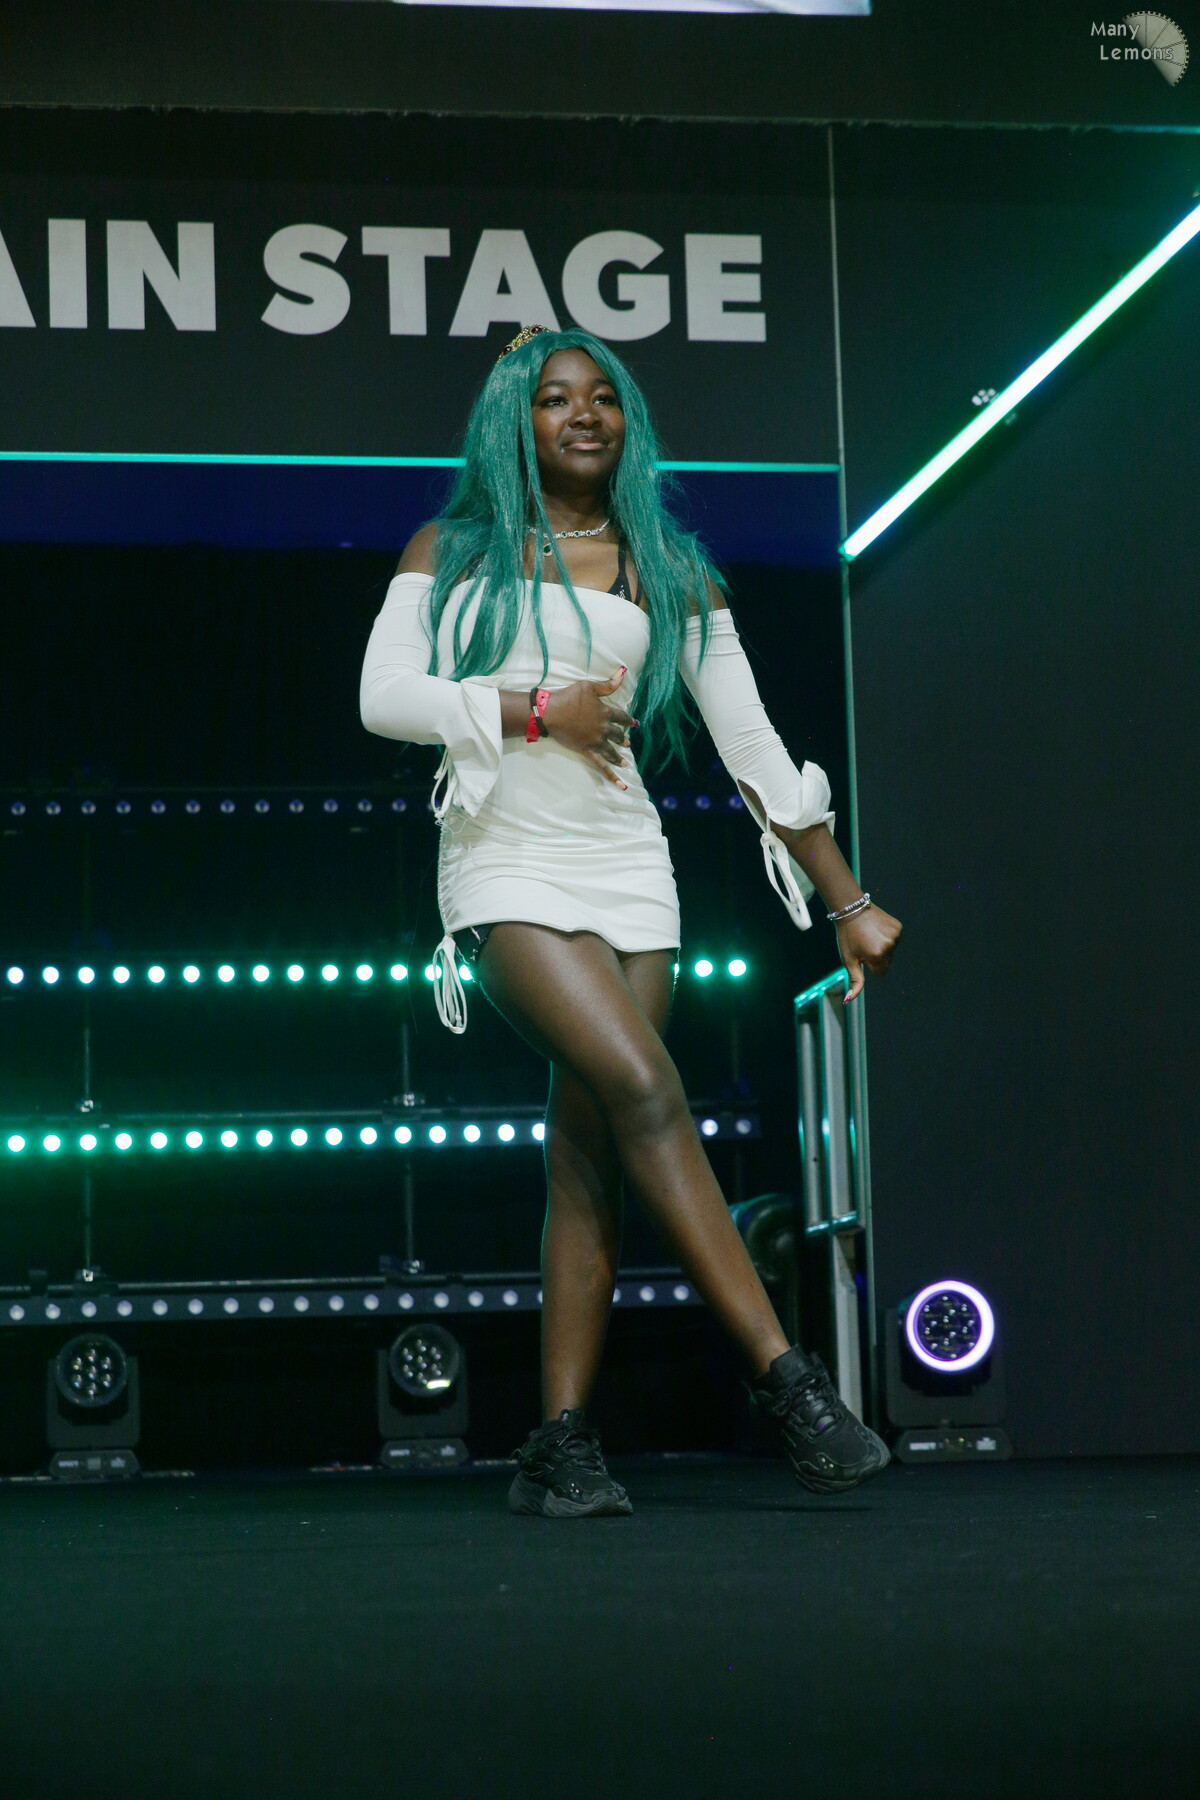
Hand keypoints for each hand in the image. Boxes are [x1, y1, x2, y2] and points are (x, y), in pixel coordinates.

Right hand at [542, 667, 634, 788]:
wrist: (550, 712)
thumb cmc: (568, 697)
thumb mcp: (588, 686)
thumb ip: (607, 684)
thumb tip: (623, 673)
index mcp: (606, 712)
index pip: (622, 717)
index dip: (629, 720)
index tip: (635, 724)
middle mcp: (604, 728)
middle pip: (617, 735)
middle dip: (623, 738)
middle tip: (627, 743)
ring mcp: (596, 741)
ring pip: (612, 751)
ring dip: (619, 757)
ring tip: (625, 761)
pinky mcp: (586, 750)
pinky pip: (601, 765)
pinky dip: (612, 775)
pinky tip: (621, 784)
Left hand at [836, 904, 901, 1004]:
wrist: (851, 908)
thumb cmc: (847, 936)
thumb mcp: (849, 960)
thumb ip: (854, 981)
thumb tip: (848, 1000)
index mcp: (877, 956)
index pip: (880, 972)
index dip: (869, 964)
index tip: (862, 953)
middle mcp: (889, 946)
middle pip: (887, 962)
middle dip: (877, 956)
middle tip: (864, 942)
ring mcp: (896, 936)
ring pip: (891, 951)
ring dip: (882, 946)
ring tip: (870, 934)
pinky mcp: (898, 927)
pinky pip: (895, 939)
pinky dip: (887, 936)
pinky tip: (876, 928)